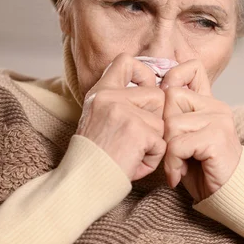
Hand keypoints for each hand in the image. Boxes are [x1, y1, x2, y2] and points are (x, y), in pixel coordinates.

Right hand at [76, 53, 165, 181]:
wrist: (82, 182)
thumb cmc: (92, 157)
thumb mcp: (97, 119)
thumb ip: (119, 103)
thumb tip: (153, 92)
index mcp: (101, 92)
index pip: (126, 61)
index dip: (144, 73)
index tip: (146, 90)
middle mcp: (111, 97)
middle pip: (157, 95)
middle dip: (155, 119)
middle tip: (136, 139)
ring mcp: (125, 112)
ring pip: (161, 123)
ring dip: (153, 143)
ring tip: (131, 155)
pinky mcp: (138, 131)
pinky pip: (161, 144)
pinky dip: (152, 159)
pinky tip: (133, 164)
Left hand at [161, 59, 242, 202]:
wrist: (227, 197)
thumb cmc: (201, 170)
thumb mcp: (184, 137)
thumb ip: (174, 116)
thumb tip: (150, 97)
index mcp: (209, 102)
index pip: (192, 68)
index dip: (172, 77)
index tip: (163, 103)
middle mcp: (217, 106)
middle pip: (171, 97)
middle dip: (164, 127)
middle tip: (173, 151)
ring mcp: (219, 120)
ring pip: (171, 123)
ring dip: (168, 151)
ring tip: (178, 165)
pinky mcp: (217, 138)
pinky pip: (177, 144)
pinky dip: (173, 163)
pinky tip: (179, 175)